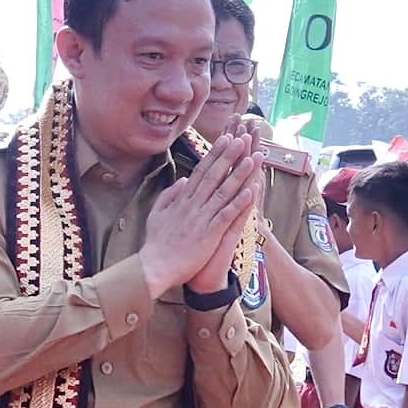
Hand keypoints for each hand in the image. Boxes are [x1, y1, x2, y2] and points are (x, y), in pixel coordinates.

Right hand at [137, 127, 266, 291]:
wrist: (154, 267)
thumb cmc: (156, 244)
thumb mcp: (156, 214)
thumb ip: (169, 196)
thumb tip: (182, 180)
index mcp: (182, 200)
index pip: (200, 172)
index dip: (214, 154)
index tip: (225, 139)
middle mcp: (193, 205)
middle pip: (213, 175)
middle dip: (229, 156)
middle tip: (242, 139)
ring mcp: (202, 218)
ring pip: (223, 191)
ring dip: (239, 174)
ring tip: (252, 158)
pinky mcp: (209, 234)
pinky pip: (227, 215)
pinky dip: (239, 203)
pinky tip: (251, 191)